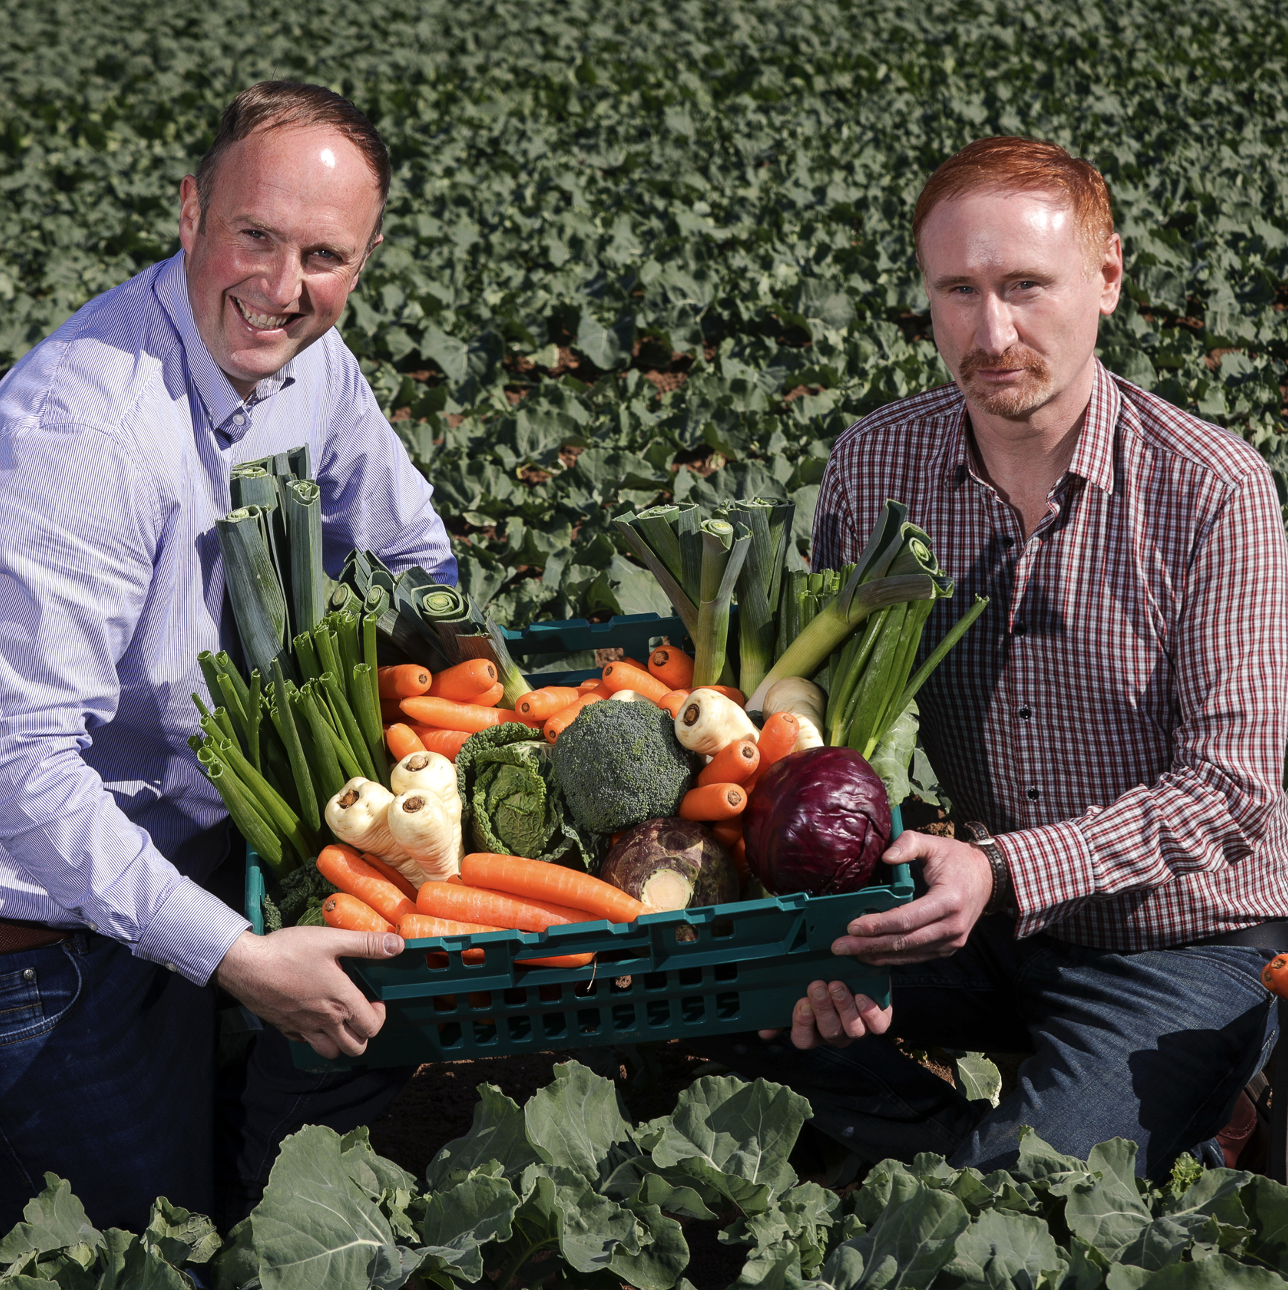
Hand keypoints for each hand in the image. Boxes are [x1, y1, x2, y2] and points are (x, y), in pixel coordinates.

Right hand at [214, 926, 403, 1059]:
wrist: (245, 966)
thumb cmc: (289, 951)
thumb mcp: (331, 940)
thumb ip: (366, 944)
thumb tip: (397, 945)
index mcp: (340, 1002)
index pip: (372, 1026)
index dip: (380, 1015)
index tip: (375, 999)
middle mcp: (324, 1022)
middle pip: (355, 1047)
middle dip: (364, 1033)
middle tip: (360, 1011)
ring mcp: (303, 1028)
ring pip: (331, 1052)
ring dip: (341, 1041)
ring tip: (341, 1018)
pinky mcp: (285, 1028)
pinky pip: (306, 1043)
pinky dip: (315, 1037)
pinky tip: (314, 1016)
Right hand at [758, 981, 892, 1048]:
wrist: (858, 973)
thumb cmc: (824, 983)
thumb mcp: (801, 994)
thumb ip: (781, 1013)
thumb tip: (763, 1032)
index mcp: (814, 1031)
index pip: (804, 1039)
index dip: (802, 1025)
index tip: (802, 1003)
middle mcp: (836, 1034)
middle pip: (829, 1032)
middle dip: (823, 1009)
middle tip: (817, 986)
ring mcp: (858, 1029)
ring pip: (852, 1029)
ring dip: (844, 1008)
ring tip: (837, 986)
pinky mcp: (878, 1020)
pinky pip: (877, 1026)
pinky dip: (870, 1013)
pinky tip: (862, 997)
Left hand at [832, 830, 992, 964]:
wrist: (988, 878)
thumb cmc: (957, 859)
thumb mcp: (935, 844)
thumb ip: (909, 844)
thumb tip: (886, 857)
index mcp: (949, 901)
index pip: (908, 918)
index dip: (878, 925)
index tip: (852, 926)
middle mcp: (953, 926)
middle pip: (905, 941)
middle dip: (870, 945)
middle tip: (840, 946)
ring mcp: (953, 941)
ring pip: (910, 954)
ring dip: (878, 955)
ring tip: (850, 953)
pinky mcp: (948, 948)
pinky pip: (918, 956)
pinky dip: (894, 958)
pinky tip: (872, 956)